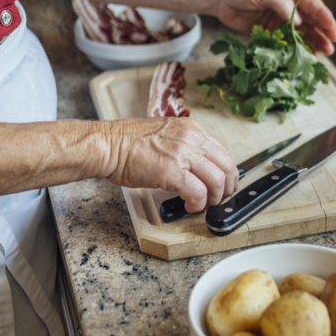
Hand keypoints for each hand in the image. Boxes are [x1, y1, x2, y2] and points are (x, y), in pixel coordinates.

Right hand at [104, 117, 238, 212]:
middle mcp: (191, 139)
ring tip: (202, 204)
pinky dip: (197, 204)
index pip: (223, 152)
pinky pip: (198, 193)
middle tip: (218, 199)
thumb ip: (185, 147)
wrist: (107, 145)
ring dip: (213, 198)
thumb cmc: (128, 143)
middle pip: (226, 166)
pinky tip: (189, 206)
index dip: (228, 172)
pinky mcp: (172, 171)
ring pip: (217, 181)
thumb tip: (200, 166)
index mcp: (191, 129)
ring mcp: (183, 154)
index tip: (224, 184)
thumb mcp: (166, 136)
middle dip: (227, 188)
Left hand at [207, 0, 335, 54]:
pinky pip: (284, 41)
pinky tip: (300, 57)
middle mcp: (288, 5)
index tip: (334, 32)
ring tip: (321, 55)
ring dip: (310, 44)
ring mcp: (279, 18)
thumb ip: (283, 5)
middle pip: (310, 21)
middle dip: (322, 34)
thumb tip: (299, 23)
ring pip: (300, 33)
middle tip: (331, 48)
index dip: (326, 19)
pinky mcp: (268, 30)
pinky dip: (292, 49)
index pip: (314, 5)